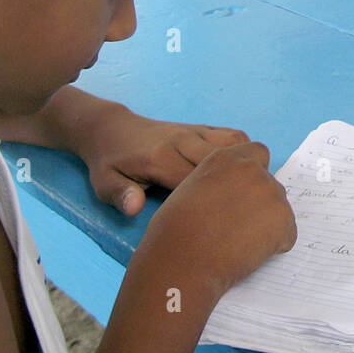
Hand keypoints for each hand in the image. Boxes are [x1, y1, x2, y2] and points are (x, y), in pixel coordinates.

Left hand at [79, 108, 251, 215]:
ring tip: (248, 193)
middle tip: (246, 213)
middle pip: (226, 161)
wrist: (111, 129)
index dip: (215, 204)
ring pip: (236, 145)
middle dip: (239, 187)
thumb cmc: (110, 163)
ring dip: (247, 167)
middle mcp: (183, 140)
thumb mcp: (105, 184)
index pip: (199, 183)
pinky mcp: (201, 127)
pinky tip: (243, 173)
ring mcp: (194, 131)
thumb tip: (135, 208)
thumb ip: (121, 195)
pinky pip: (233, 136)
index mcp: (162, 158)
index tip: (224, 225)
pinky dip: (245, 152)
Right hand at [141, 141, 295, 296]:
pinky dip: (274, 246)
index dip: (251, 177)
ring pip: (279, 209)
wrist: (183, 259)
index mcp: (226, 158)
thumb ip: (217, 182)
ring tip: (238, 243)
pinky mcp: (283, 218)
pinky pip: (287, 234)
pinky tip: (247, 253)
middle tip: (240, 227)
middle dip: (261, 203)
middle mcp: (251, 169)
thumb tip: (230, 195)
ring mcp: (270, 192)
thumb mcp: (190, 190)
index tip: (243, 195)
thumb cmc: (175, 231)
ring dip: (267, 224)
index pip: (257, 154)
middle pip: (270, 183)